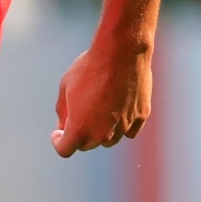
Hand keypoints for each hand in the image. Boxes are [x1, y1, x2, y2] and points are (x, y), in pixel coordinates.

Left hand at [51, 39, 151, 156]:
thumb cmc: (90, 67)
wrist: (122, 51)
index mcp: (80, 128)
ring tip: (99, 107)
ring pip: (109, 140)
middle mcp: (102, 134)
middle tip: (79, 114)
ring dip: (101, 131)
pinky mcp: (141, 117)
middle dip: (80, 134)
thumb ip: (63, 111)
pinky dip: (122, 125)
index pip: (65, 150)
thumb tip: (63, 126)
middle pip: (87, 145)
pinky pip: (129, 130)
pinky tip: (117, 108)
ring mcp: (124, 127)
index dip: (59, 142)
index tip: (59, 133)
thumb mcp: (66, 87)